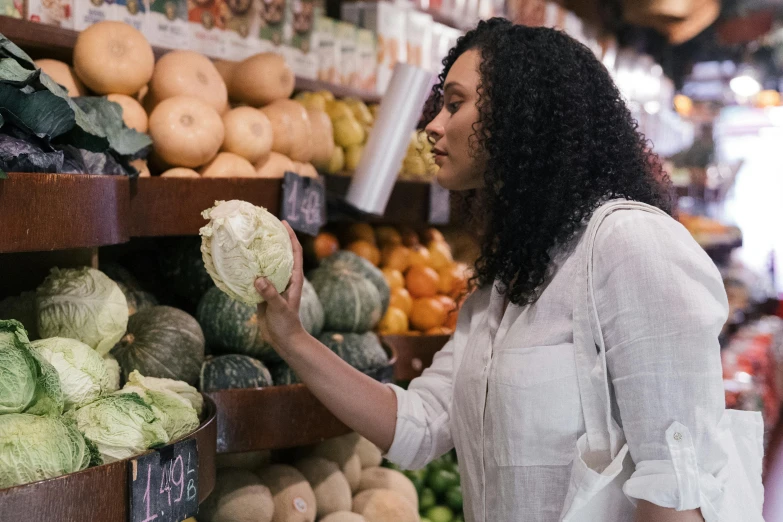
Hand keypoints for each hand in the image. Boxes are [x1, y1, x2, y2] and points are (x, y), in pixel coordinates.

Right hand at [255, 221, 307, 349]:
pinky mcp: (263, 293)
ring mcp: (274, 285)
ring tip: (248, 240)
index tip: (283, 222)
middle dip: (274, 239)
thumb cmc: (287, 324)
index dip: (291, 236)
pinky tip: (238, 263)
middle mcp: (285, 278)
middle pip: (280, 254)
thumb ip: (270, 294)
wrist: (283, 340)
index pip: (295, 252)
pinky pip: (256, 277)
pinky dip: (249, 270)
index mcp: (294, 278)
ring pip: (267, 265)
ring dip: (259, 254)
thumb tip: (258, 279)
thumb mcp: (280, 308)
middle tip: (262, 226)